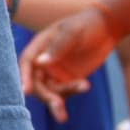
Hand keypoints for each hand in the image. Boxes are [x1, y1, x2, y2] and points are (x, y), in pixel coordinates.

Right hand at [20, 5, 114, 119]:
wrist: (105, 30)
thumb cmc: (87, 25)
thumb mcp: (73, 32)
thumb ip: (58, 47)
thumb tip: (40, 63)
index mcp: (39, 45)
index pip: (27, 62)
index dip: (24, 77)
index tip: (27, 91)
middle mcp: (43, 61)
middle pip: (36, 83)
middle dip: (45, 95)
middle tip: (58, 104)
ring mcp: (54, 72)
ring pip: (50, 91)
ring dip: (61, 96)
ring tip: (83, 88)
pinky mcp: (66, 81)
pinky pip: (64, 92)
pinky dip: (73, 91)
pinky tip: (85, 86)